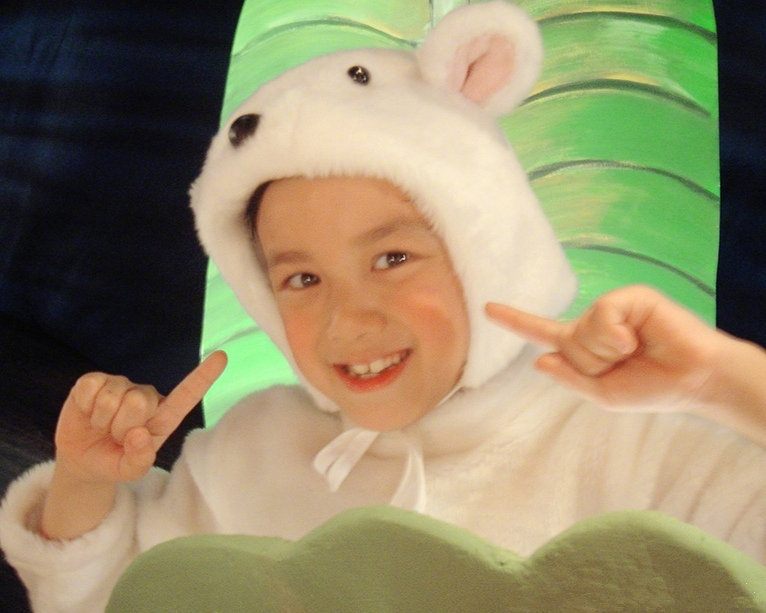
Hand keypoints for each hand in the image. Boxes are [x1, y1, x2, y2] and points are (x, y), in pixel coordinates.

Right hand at [54, 351, 226, 483]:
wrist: (81, 459)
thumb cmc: (113, 461)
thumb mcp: (129, 471)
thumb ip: (139, 460)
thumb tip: (139, 435)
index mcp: (163, 417)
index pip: (187, 394)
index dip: (204, 376)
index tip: (222, 357)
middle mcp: (146, 396)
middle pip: (138, 402)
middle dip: (121, 427)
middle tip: (116, 437)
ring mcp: (121, 385)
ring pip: (112, 397)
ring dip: (102, 421)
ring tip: (103, 427)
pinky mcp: (95, 380)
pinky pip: (91, 388)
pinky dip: (85, 407)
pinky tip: (88, 413)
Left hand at [486, 286, 721, 411]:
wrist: (693, 381)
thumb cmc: (652, 388)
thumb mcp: (604, 394)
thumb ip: (571, 377)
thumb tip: (540, 360)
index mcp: (583, 346)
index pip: (542, 332)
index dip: (514, 320)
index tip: (487, 308)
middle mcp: (592, 324)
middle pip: (565, 343)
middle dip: (592, 364)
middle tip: (625, 365)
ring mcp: (610, 308)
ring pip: (581, 331)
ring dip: (605, 352)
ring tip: (635, 352)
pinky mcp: (630, 297)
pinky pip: (602, 315)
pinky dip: (616, 336)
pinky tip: (636, 340)